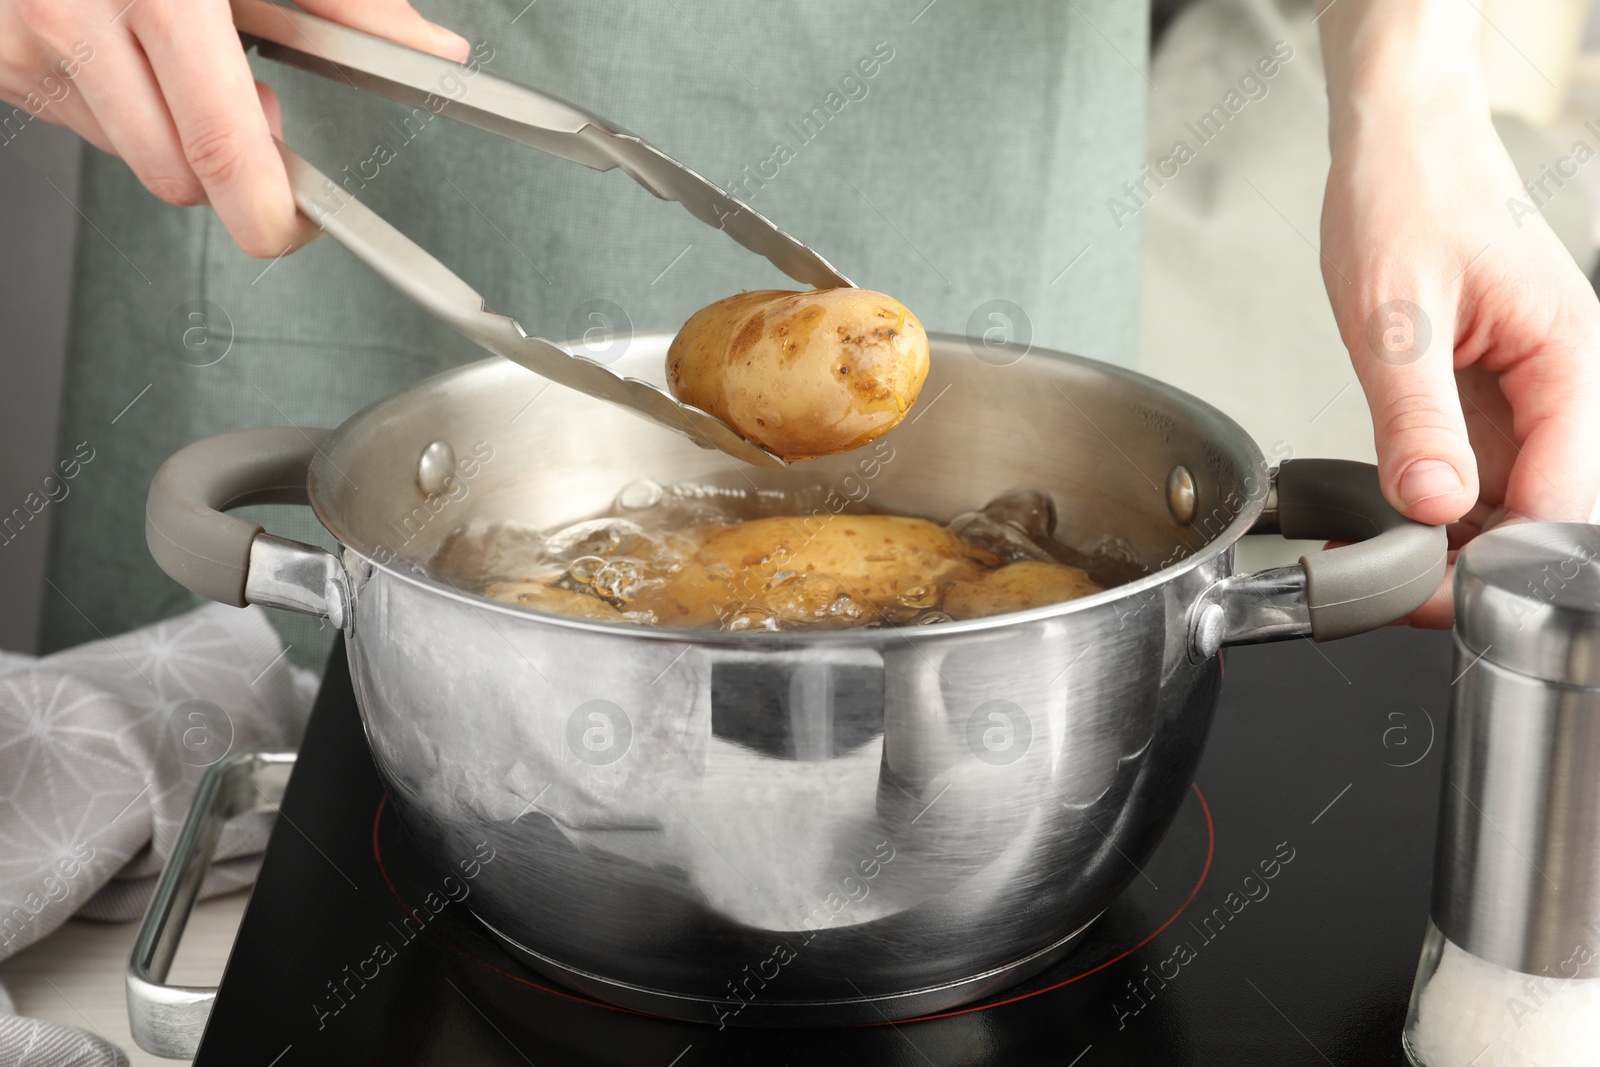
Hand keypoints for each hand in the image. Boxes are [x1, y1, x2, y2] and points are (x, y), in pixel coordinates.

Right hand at [0, 0, 467, 255]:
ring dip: (169, 126)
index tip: (300, 226)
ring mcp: (24, 45)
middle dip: (227, 163)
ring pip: (130, 155)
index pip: (221, 151)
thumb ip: (349, 0)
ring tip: (175, 43)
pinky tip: (123, 39)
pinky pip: (80, 121)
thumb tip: (430, 51)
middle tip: (250, 96)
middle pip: (177, 176)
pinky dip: (117, 99)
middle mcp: (75, 20)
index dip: (270, 213)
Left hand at [1318, 4, 1599, 626]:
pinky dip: (1436, 508)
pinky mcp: (1492, 400)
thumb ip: (1416, 416)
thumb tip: (1432, 504)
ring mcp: (1531, 397)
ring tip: (1376, 566)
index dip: (1500, 564)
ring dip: (1452, 545)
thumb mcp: (1396, 315)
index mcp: (1573, 363)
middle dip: (1472, 567)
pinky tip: (1385, 523)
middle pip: (1543, 515)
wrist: (1400, 145)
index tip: (1431, 594)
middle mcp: (1567, 387)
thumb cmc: (1408, 198)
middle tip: (1390, 592)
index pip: (1564, 501)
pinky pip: (1479, 475)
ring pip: (1511, 504)